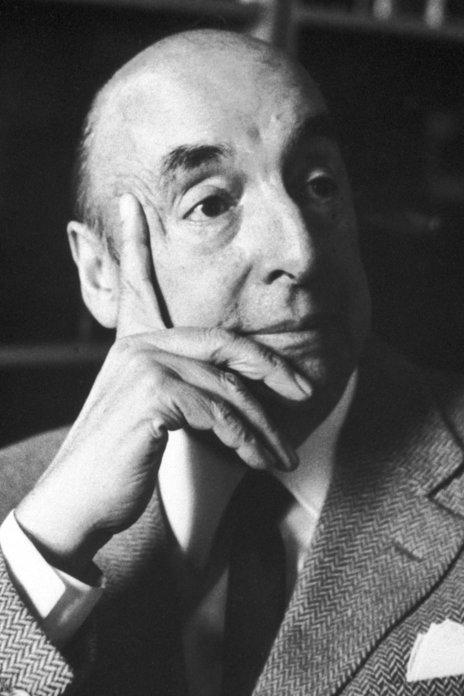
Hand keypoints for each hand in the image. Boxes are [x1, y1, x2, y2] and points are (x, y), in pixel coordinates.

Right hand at [15, 195, 311, 576]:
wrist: (78, 503)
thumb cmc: (118, 463)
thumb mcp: (148, 416)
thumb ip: (178, 389)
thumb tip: (223, 390)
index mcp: (134, 343)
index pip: (142, 285)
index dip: (135, 243)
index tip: (131, 205)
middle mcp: (138, 346)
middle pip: (223, 344)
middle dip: (271, 368)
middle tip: (305, 390)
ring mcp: (143, 366)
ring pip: (228, 388)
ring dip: (264, 429)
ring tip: (286, 458)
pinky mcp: (151, 395)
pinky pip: (217, 413)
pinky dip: (245, 441)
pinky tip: (259, 462)